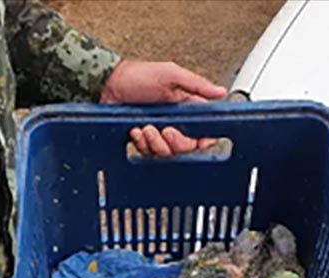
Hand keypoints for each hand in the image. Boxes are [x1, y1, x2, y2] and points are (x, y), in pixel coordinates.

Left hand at [100, 60, 225, 156]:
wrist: (108, 86)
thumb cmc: (137, 76)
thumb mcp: (171, 74)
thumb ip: (197, 85)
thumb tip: (220, 92)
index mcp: (185, 108)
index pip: (202, 131)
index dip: (203, 140)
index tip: (199, 140)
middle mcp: (173, 122)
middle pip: (185, 147)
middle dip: (175, 141)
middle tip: (166, 129)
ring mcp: (157, 132)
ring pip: (166, 152)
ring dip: (155, 142)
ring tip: (146, 127)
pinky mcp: (142, 140)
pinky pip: (147, 153)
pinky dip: (141, 143)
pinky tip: (136, 130)